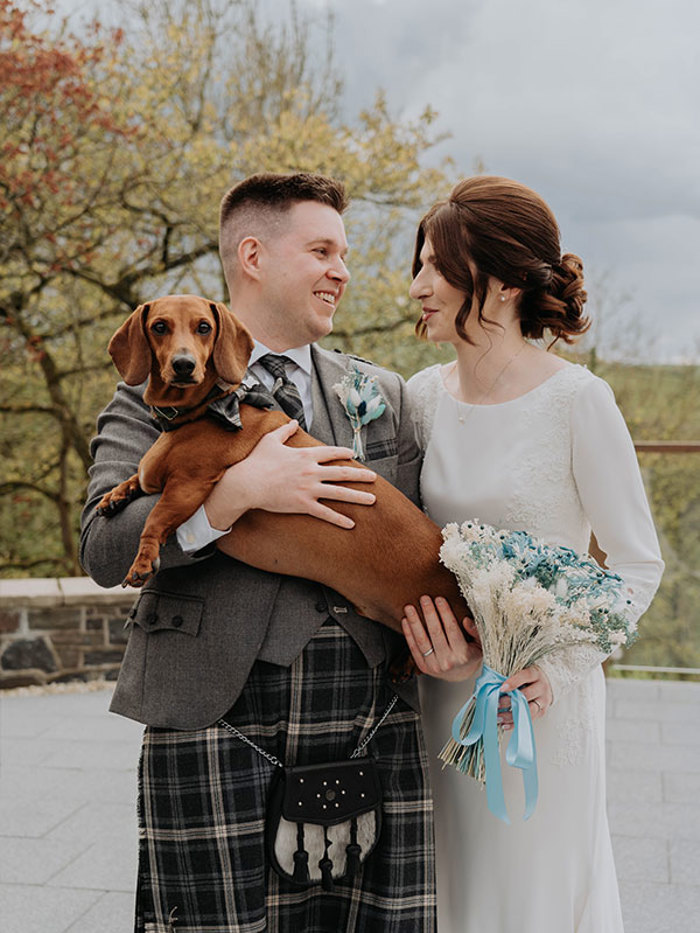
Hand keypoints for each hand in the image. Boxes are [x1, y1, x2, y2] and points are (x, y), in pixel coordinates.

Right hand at [204, 419, 376, 529]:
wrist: (247, 483)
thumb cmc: (257, 462)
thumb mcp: (271, 440)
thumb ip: (285, 431)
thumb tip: (292, 421)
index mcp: (306, 455)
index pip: (331, 453)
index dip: (344, 454)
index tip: (354, 456)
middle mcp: (311, 471)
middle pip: (342, 473)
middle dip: (360, 476)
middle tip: (374, 478)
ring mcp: (309, 489)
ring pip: (339, 493)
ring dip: (358, 497)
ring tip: (373, 500)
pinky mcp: (303, 504)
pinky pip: (325, 513)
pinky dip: (339, 519)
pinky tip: (351, 524)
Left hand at [401, 596, 481, 681]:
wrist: (459, 675)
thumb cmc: (470, 655)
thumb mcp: (480, 645)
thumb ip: (476, 632)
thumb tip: (466, 620)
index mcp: (463, 655)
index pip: (452, 629)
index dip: (445, 613)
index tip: (440, 599)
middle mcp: (448, 661)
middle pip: (435, 633)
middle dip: (429, 613)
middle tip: (424, 598)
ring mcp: (434, 665)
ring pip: (422, 640)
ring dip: (414, 622)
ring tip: (409, 607)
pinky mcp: (423, 667)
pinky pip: (413, 648)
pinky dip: (408, 634)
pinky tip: (405, 620)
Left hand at [498, 666, 552, 730]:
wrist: (543, 684)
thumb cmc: (527, 677)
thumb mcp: (521, 671)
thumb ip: (509, 676)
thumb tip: (491, 685)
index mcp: (535, 674)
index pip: (525, 676)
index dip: (513, 682)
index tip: (501, 688)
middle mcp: (542, 687)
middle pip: (526, 695)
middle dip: (510, 701)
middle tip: (496, 704)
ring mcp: (543, 701)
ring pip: (529, 710)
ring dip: (511, 715)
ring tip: (498, 717)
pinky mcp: (542, 712)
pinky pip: (528, 719)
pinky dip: (515, 723)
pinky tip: (504, 724)